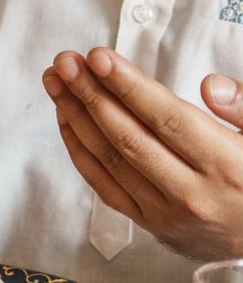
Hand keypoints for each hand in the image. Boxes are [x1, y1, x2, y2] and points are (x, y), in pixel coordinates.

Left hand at [44, 48, 242, 260]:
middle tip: (66, 62)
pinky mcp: (149, 224)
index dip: (128, 86)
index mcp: (227, 164)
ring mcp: (166, 212)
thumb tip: (209, 85)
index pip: (167, 119)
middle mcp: (192, 192)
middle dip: (91, 94)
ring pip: (110, 160)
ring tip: (57, 82)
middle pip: (128, 136)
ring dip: (77, 117)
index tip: (99, 58)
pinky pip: (104, 185)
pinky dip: (80, 150)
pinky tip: (66, 119)